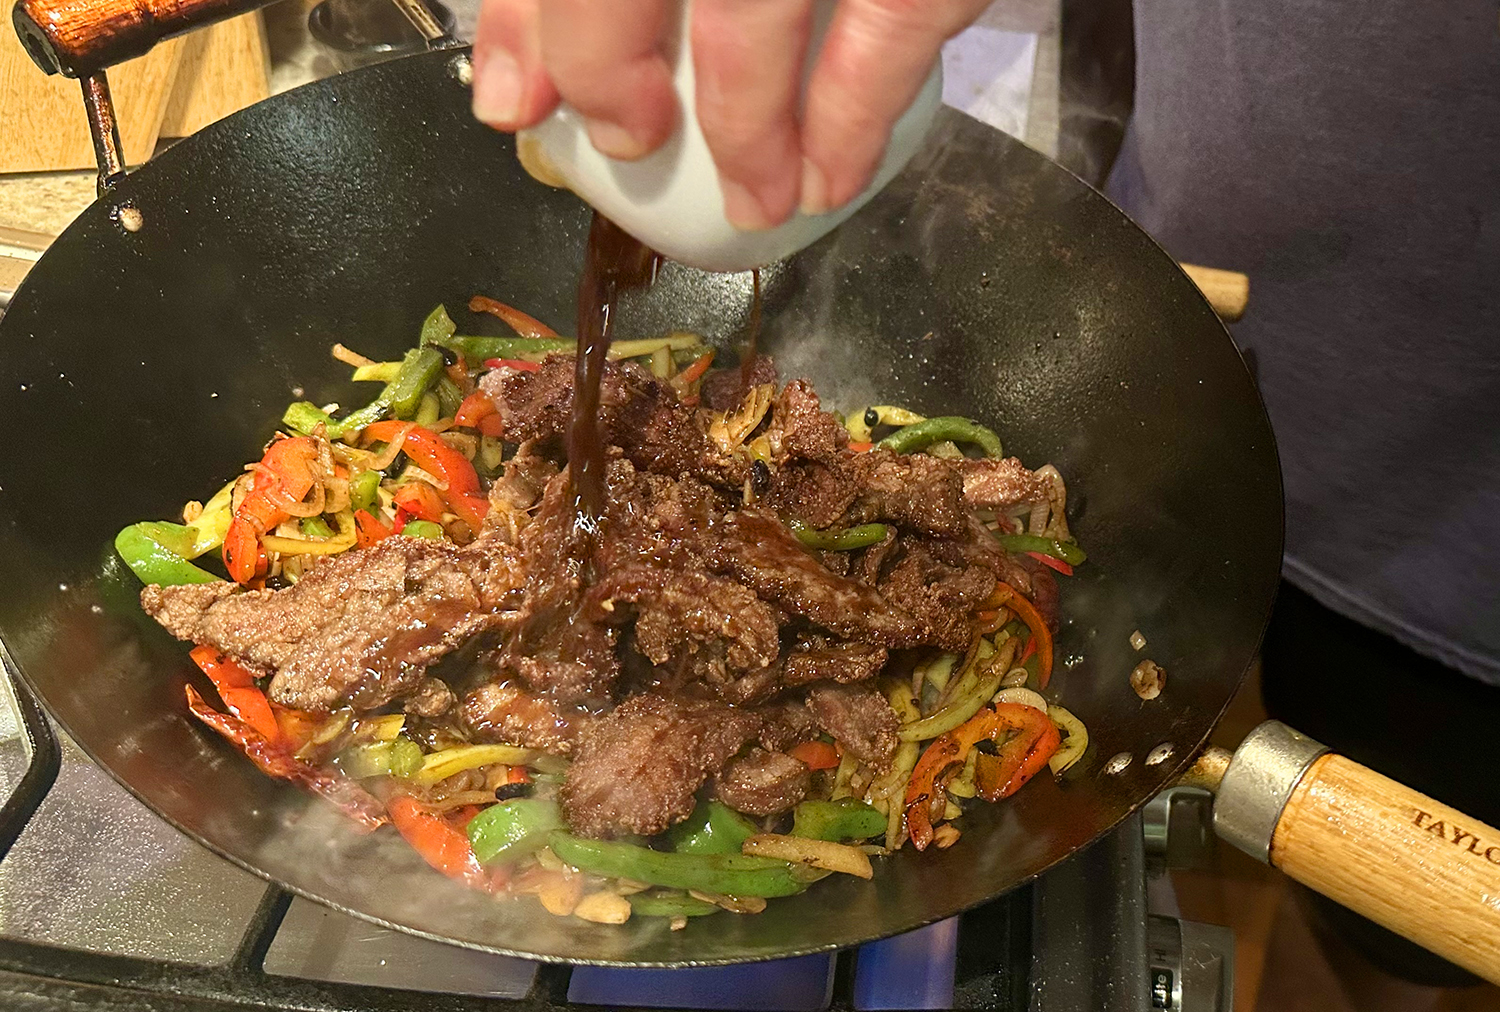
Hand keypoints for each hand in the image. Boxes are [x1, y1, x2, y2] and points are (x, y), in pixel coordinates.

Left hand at [471, 0, 989, 229]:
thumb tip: (517, 82)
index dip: (531, 20)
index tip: (520, 101)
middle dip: (607, 61)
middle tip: (632, 140)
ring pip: (756, 9)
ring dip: (748, 125)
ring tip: (758, 200)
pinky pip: (892, 22)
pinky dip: (857, 114)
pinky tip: (832, 177)